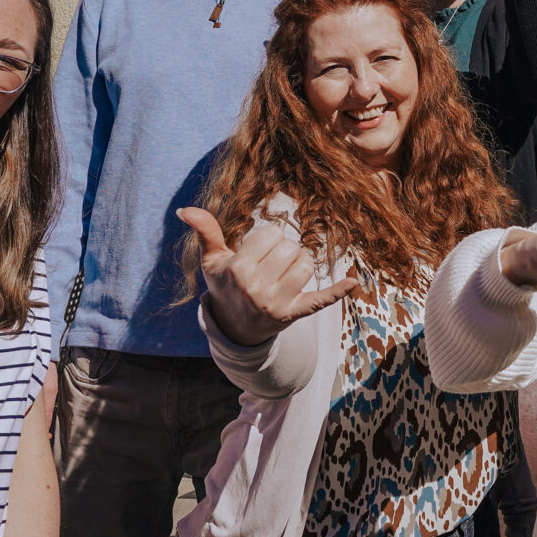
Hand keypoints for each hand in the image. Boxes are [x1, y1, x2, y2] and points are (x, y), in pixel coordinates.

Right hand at [176, 210, 355, 346]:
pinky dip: (337, 292)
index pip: (270, 236)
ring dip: (300, 263)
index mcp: (237, 271)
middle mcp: (256, 289)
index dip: (267, 240)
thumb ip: (205, 232)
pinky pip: (320, 300)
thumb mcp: (212, 260)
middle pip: (290, 248)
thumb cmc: (225, 285)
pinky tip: (352, 282)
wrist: (234, 327)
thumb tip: (185, 209)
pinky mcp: (293, 315)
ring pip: (306, 265)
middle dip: (283, 250)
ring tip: (285, 272)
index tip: (258, 252)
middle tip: (271, 264)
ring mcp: (276, 304)